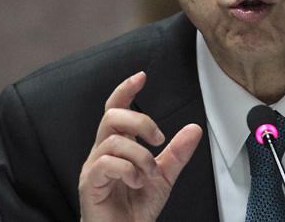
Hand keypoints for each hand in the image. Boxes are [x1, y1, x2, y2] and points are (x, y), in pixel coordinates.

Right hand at [79, 71, 202, 221]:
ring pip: (114, 141)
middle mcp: (102, 151)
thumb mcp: (164, 176)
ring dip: (140, 156)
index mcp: (118, 145)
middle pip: (112, 116)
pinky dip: (129, 171)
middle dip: (140, 121)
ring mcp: (93, 167)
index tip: (142, 76)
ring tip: (149, 174)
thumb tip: (194, 129)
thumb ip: (177, 153)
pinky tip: (137, 182)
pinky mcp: (89, 183)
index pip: (116, 108)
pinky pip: (106, 164)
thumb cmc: (136, 208)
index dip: (125, 90)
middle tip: (159, 139)